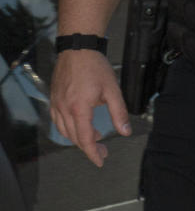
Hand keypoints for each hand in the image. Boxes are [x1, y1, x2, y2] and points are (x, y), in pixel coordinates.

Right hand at [49, 49, 130, 166]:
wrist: (78, 50)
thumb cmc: (95, 67)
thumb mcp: (113, 91)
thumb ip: (119, 113)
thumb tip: (125, 131)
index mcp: (79, 108)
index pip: (85, 138)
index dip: (93, 153)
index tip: (100, 161)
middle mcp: (64, 109)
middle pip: (75, 137)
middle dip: (89, 148)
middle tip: (103, 151)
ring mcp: (56, 104)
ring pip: (64, 131)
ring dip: (79, 138)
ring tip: (96, 138)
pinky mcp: (54, 99)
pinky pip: (58, 121)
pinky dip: (69, 129)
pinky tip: (80, 126)